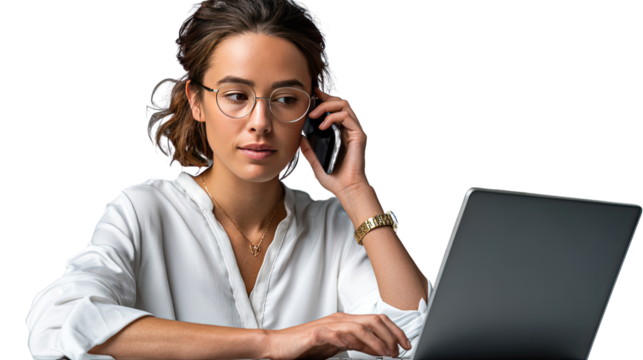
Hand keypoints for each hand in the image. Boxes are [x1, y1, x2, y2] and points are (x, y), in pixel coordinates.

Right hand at [266, 312, 411, 359]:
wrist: (278, 345)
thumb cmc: (306, 346)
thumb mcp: (338, 345)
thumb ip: (358, 345)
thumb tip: (380, 348)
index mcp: (345, 321)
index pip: (376, 320)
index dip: (394, 330)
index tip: (405, 344)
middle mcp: (339, 320)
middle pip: (373, 320)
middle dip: (391, 334)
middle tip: (400, 350)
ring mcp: (328, 326)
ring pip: (358, 327)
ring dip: (375, 340)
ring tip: (386, 352)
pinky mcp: (315, 334)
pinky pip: (334, 334)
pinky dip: (346, 340)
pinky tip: (355, 347)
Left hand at [299, 87, 369, 197]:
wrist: (347, 190)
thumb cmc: (335, 179)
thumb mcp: (316, 162)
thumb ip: (309, 150)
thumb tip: (300, 138)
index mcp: (341, 133)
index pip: (335, 109)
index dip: (324, 99)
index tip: (312, 96)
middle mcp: (349, 129)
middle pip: (340, 101)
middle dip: (324, 99)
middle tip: (311, 107)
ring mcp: (355, 131)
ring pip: (345, 103)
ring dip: (327, 106)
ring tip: (315, 116)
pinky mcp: (359, 135)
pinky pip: (347, 116)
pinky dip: (332, 117)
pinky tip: (322, 126)